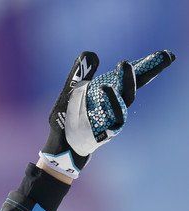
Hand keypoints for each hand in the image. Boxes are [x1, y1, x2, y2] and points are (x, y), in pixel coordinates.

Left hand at [39, 49, 175, 178]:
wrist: (59, 145)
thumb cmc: (66, 119)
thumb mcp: (69, 93)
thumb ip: (78, 74)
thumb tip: (90, 53)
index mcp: (110, 95)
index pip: (131, 78)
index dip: (148, 66)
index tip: (165, 55)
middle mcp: (116, 105)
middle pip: (136, 86)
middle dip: (146, 70)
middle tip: (145, 51)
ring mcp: (113, 118)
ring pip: (127, 99)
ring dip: (128, 81)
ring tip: (125, 63)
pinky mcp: (108, 131)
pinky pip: (115, 116)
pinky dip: (112, 101)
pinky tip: (107, 87)